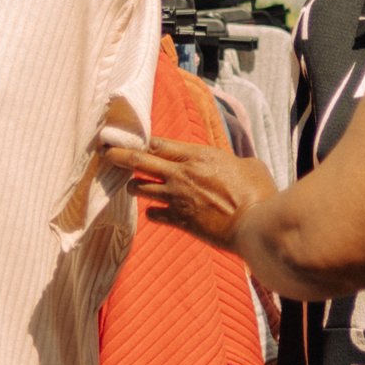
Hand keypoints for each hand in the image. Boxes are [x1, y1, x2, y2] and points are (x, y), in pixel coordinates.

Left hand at [98, 123, 273, 246]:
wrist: (255, 225)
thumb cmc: (258, 193)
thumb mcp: (249, 166)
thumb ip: (233, 162)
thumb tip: (234, 166)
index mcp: (198, 156)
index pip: (158, 143)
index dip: (140, 140)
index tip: (128, 138)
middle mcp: (181, 175)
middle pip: (139, 161)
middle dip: (118, 156)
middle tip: (105, 153)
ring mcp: (177, 199)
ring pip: (140, 188)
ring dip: (134, 186)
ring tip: (132, 186)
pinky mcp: (180, 221)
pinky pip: (154, 215)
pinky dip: (152, 213)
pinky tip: (154, 213)